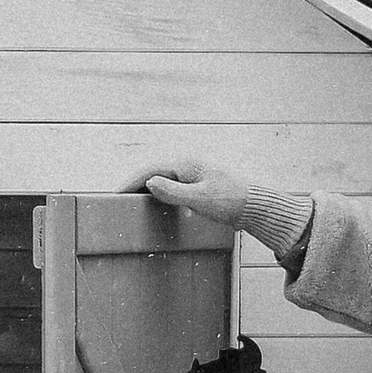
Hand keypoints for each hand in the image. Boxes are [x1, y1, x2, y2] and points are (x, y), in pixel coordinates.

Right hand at [128, 158, 312, 264]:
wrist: (256, 207)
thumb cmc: (231, 201)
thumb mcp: (199, 198)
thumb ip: (173, 191)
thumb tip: (149, 182)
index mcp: (186, 165)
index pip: (150, 171)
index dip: (131, 182)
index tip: (115, 193)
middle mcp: (189, 167)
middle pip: (155, 174)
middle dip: (136, 185)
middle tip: (118, 199)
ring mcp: (196, 177)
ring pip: (165, 181)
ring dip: (148, 190)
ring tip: (133, 203)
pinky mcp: (202, 187)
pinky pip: (174, 189)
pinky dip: (161, 196)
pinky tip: (158, 206)